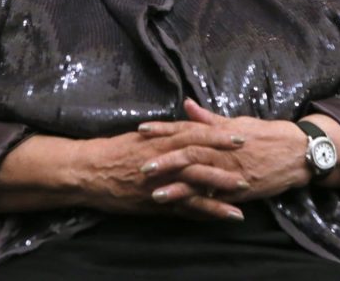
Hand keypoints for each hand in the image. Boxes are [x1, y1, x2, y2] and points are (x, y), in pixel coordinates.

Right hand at [72, 123, 248, 219]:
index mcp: (163, 139)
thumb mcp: (144, 136)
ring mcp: (161, 180)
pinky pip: (185, 207)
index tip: (240, 134)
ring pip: (195, 181)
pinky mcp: (157, 201)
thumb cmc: (117, 150)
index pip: (196, 133)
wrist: (90, 170)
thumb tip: (190, 125)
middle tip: (249, 159)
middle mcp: (164, 157)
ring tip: (244, 190)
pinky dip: (205, 211)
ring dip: (220, 186)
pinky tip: (224, 215)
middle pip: (200, 155)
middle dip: (225, 158)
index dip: (218, 134)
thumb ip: (168, 132)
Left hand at [137, 99, 310, 206]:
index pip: (187, 129)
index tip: (142, 129)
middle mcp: (225, 151)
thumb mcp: (237, 122)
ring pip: (202, 179)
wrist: (297, 152)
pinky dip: (201, 204)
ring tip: (156, 193)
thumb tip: (186, 104)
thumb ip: (209, 118)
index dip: (164, 129)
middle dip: (166, 159)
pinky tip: (184, 210)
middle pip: (191, 154)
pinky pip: (218, 199)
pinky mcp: (241, 191)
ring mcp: (232, 172)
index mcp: (221, 133)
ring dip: (178, 187)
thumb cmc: (266, 134)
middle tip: (142, 164)